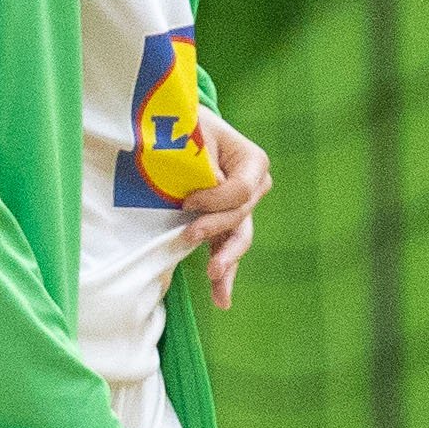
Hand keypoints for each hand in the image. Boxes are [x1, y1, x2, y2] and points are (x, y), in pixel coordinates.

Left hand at [180, 111, 270, 307]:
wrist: (174, 130)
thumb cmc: (182, 128)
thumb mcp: (190, 137)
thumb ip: (198, 163)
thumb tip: (191, 190)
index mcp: (252, 162)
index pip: (242, 189)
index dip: (216, 198)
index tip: (186, 202)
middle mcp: (254, 187)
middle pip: (240, 215)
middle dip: (217, 228)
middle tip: (189, 237)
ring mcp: (240, 209)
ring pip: (238, 238)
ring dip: (226, 261)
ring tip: (214, 278)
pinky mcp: (223, 225)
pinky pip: (225, 250)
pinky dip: (224, 275)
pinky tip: (221, 300)